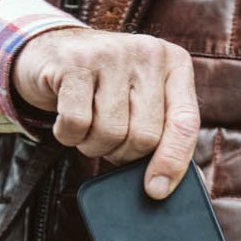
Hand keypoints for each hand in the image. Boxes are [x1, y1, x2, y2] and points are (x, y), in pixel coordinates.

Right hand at [12, 28, 199, 198]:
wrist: (55, 50)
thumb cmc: (107, 88)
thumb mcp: (145, 102)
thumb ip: (166, 136)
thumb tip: (169, 185)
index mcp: (175, 64)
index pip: (185, 123)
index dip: (173, 162)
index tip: (156, 190)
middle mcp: (148, 52)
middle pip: (145, 135)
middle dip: (123, 153)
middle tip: (111, 142)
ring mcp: (111, 52)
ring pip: (111, 132)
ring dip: (94, 146)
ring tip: (89, 127)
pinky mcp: (74, 61)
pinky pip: (77, 123)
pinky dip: (68, 135)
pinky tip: (67, 120)